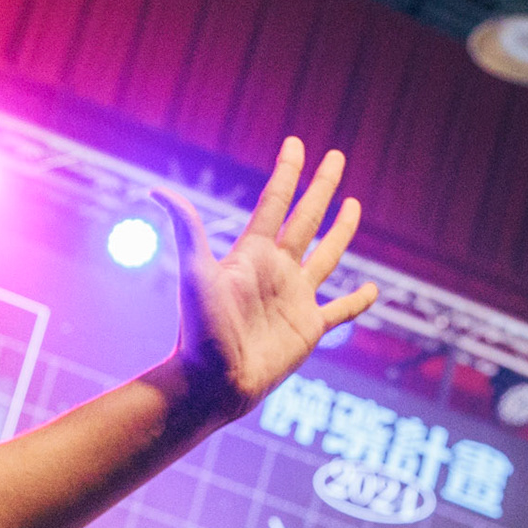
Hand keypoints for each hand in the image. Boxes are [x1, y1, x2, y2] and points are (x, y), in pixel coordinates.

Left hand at [152, 137, 377, 423]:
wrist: (212, 383)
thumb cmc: (201, 331)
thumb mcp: (195, 273)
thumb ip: (186, 230)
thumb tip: (155, 190)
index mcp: (251, 254)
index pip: (274, 203)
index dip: (287, 173)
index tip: (297, 144)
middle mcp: (275, 271)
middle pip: (306, 219)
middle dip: (321, 187)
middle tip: (336, 157)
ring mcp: (294, 298)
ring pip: (326, 256)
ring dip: (341, 231)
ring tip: (353, 206)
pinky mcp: (308, 328)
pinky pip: (340, 311)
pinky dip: (358, 301)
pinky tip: (372, 290)